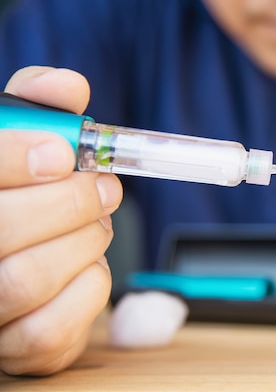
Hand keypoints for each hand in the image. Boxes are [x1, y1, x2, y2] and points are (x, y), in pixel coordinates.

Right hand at [0, 67, 122, 374]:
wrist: (36, 259)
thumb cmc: (28, 197)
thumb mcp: (27, 142)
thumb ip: (42, 111)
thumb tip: (66, 86)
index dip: (13, 159)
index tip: (63, 152)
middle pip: (1, 230)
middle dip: (70, 202)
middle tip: (104, 188)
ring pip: (26, 279)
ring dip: (85, 242)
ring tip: (97, 224)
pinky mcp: (15, 350)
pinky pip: (53, 328)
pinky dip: (91, 288)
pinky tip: (90, 267)